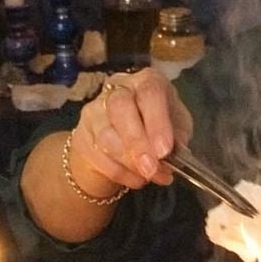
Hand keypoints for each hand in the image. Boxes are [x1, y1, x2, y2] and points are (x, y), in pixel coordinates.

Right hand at [71, 68, 193, 191]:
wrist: (125, 139)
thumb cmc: (157, 129)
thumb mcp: (176, 127)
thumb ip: (178, 137)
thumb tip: (175, 154)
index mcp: (147, 81)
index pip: (150, 93)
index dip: (157, 122)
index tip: (164, 151)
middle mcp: (118, 89)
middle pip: (120, 108)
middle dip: (137, 143)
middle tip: (152, 168)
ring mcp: (95, 110)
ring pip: (106, 136)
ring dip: (130, 163)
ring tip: (150, 176)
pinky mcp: (82, 134)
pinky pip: (98, 156)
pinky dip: (120, 173)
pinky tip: (136, 180)